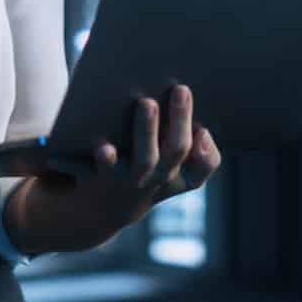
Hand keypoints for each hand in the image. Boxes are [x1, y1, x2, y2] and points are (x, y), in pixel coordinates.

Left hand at [45, 85, 221, 233]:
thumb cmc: (135, 173)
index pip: (204, 165)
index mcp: (177, 174)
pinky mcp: (100, 178)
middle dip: (180, 119)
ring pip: (144, 160)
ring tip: (146, 103)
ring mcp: (129, 181)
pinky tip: (103, 146)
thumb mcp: (160, 166)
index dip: (208, 151)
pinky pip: (105, 169)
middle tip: (180, 89)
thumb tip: (170, 91)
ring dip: (146, 131)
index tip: (204, 128)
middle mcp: (157, 179)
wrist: (94, 213)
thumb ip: (171, 134)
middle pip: (176, 150)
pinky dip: (106, 158)